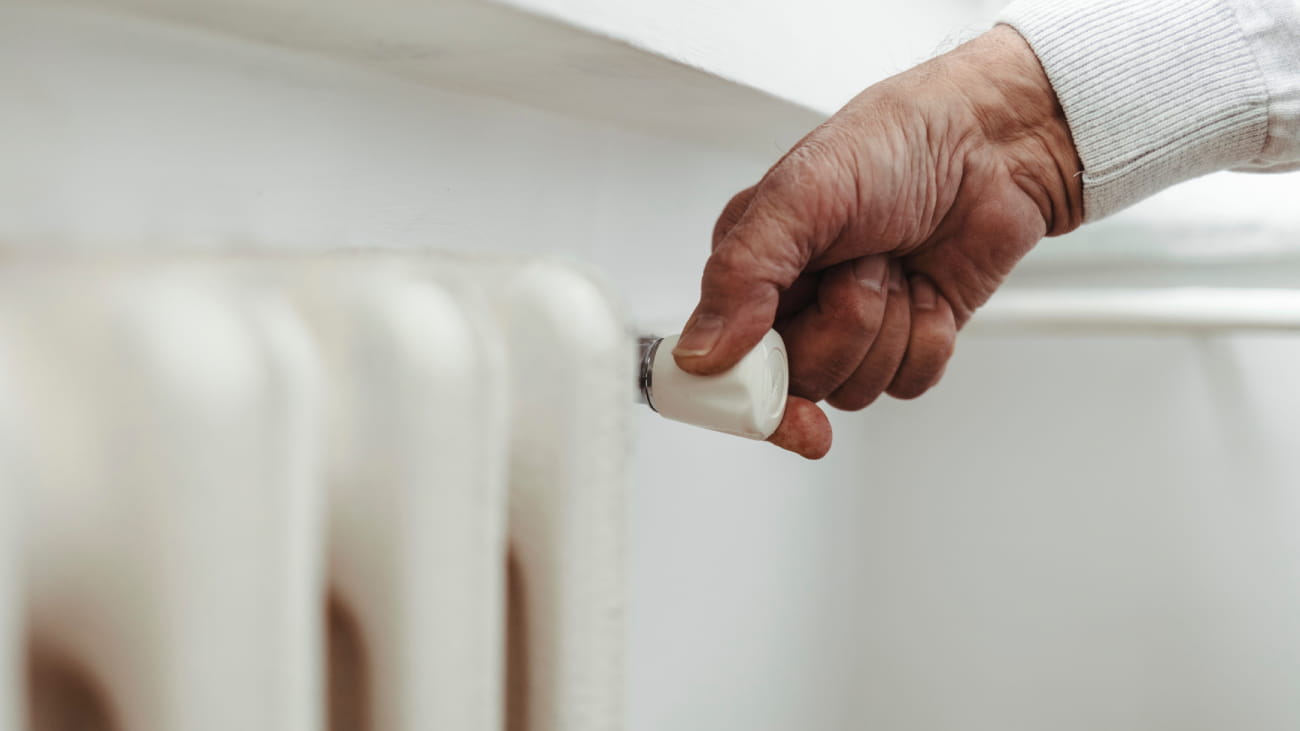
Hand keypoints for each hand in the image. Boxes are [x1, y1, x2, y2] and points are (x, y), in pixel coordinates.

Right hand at [674, 26, 1082, 458]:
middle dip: (841, 330)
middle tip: (858, 269)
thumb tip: (700, 351)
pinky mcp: (905, 340)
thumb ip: (740, 274)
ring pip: (855, 389)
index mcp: (749, 270)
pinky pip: (907, 384)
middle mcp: (794, 305)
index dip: (748, 393)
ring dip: (888, 327)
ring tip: (895, 264)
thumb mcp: (800, 194)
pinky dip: (927, 338)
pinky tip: (927, 287)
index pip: (721, 366)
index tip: (775, 395)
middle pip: (796, 384)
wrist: (992, 144)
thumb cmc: (894, 145)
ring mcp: (851, 327)